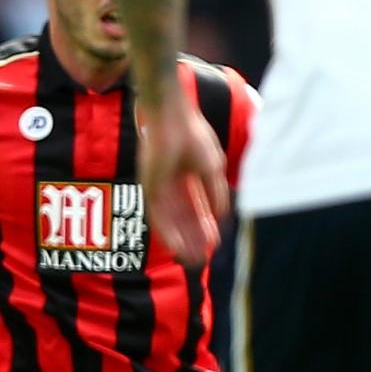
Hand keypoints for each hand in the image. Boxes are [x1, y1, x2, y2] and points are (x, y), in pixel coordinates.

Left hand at [138, 97, 229, 267]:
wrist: (167, 112)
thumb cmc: (190, 132)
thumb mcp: (211, 165)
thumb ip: (215, 192)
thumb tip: (221, 215)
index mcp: (191, 176)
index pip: (199, 208)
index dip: (207, 226)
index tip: (213, 244)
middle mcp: (173, 184)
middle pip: (185, 218)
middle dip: (194, 238)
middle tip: (199, 258)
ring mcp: (160, 185)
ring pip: (172, 220)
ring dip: (181, 240)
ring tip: (187, 258)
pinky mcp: (149, 185)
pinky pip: (158, 214)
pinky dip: (167, 231)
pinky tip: (174, 245)